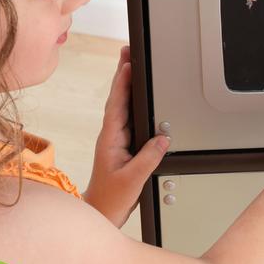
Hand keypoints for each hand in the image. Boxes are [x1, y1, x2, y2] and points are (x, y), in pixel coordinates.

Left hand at [83, 45, 170, 227]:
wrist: (100, 212)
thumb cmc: (110, 198)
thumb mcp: (132, 179)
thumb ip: (148, 158)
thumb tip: (163, 138)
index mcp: (110, 139)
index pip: (117, 105)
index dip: (122, 84)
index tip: (128, 64)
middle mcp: (111, 135)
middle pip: (118, 98)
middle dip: (122, 74)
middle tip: (128, 51)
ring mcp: (115, 138)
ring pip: (121, 105)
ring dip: (126, 84)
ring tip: (131, 63)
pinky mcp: (121, 144)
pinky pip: (128, 116)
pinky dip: (131, 100)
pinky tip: (137, 94)